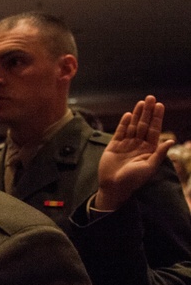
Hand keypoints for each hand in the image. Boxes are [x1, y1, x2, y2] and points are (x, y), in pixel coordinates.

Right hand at [94, 95, 172, 210]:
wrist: (113, 187)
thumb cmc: (133, 180)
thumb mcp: (149, 167)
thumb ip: (159, 154)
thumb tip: (171, 141)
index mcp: (149, 149)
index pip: (155, 130)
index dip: (157, 117)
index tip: (160, 105)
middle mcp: (139, 144)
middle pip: (144, 124)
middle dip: (148, 111)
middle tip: (151, 97)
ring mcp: (126, 144)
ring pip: (133, 126)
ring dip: (137, 114)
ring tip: (141, 102)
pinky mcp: (114, 145)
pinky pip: (120, 131)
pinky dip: (124, 123)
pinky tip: (129, 114)